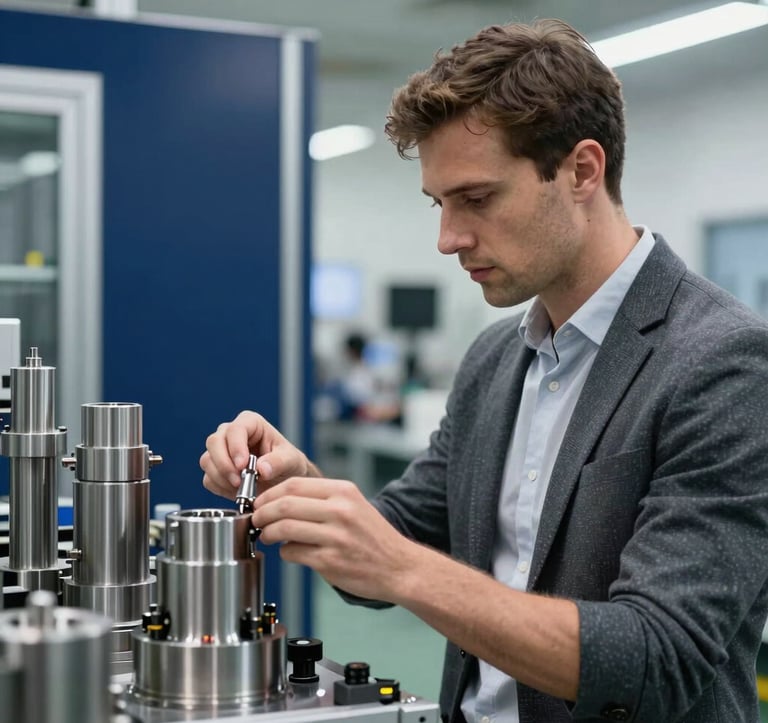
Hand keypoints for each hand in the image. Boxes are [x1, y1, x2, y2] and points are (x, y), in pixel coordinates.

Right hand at [200, 410, 316, 499]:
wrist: (284, 481)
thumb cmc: (288, 463)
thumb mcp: (291, 460)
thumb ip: (278, 462)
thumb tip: (261, 468)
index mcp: (251, 423)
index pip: (235, 429)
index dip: (235, 447)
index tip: (242, 466)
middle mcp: (231, 434)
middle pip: (214, 442)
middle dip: (224, 464)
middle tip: (238, 481)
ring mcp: (221, 451)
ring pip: (207, 461)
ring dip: (222, 478)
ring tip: (242, 488)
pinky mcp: (216, 469)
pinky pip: (208, 478)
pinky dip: (220, 488)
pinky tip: (236, 491)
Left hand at [251, 477, 415, 601]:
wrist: (400, 566)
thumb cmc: (374, 537)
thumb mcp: (354, 505)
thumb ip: (322, 500)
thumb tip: (281, 500)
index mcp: (343, 491)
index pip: (294, 484)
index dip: (270, 494)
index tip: (261, 502)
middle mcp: (340, 510)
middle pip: (284, 504)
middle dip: (262, 513)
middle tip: (256, 519)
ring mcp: (335, 536)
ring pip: (284, 528)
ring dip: (267, 533)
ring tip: (266, 536)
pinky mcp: (330, 561)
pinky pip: (293, 552)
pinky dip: (284, 552)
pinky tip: (289, 551)